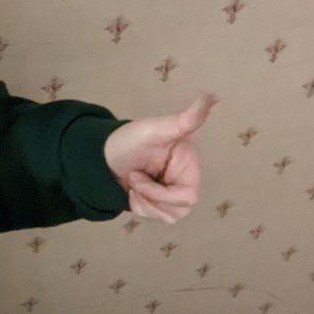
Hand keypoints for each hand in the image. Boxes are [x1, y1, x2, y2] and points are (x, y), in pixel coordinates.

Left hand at [103, 93, 217, 223]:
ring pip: (169, 217)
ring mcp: (173, 192)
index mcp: (189, 163)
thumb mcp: (155, 130)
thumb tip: (212, 95)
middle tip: (133, 179)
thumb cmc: (128, 139)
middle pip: (179, 210)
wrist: (101, 156)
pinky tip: (132, 191)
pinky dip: (141, 208)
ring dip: (144, 204)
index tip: (139, 176)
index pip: (188, 197)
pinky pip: (157, 218)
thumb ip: (185, 119)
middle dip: (150, 199)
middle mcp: (185, 179)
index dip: (161, 194)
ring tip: (133, 183)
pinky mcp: (160, 202)